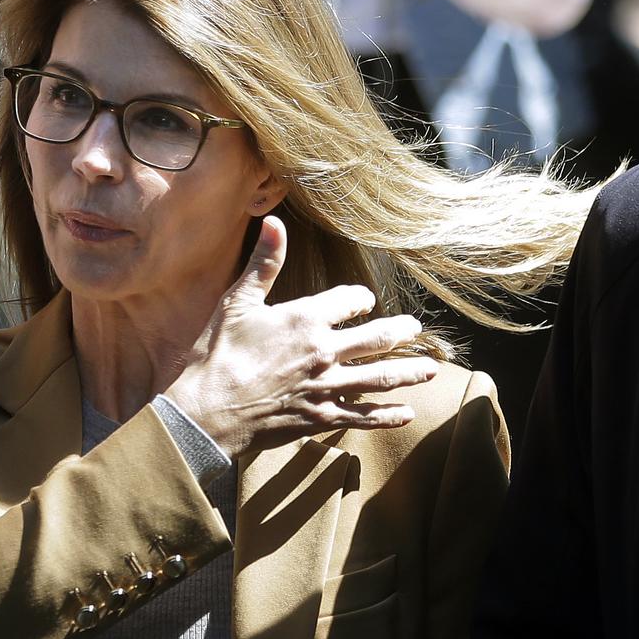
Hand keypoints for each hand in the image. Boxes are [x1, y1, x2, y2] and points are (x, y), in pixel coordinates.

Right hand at [165, 216, 437, 459]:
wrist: (208, 411)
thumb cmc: (217, 355)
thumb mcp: (237, 302)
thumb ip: (264, 263)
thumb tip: (273, 221)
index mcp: (305, 318)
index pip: (349, 300)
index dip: (360, 299)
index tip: (364, 301)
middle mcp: (324, 351)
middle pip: (377, 339)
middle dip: (401, 333)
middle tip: (416, 329)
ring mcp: (327, 387)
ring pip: (381, 377)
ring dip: (409, 371)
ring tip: (430, 368)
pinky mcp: (323, 417)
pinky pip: (365, 416)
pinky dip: (388, 416)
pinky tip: (406, 413)